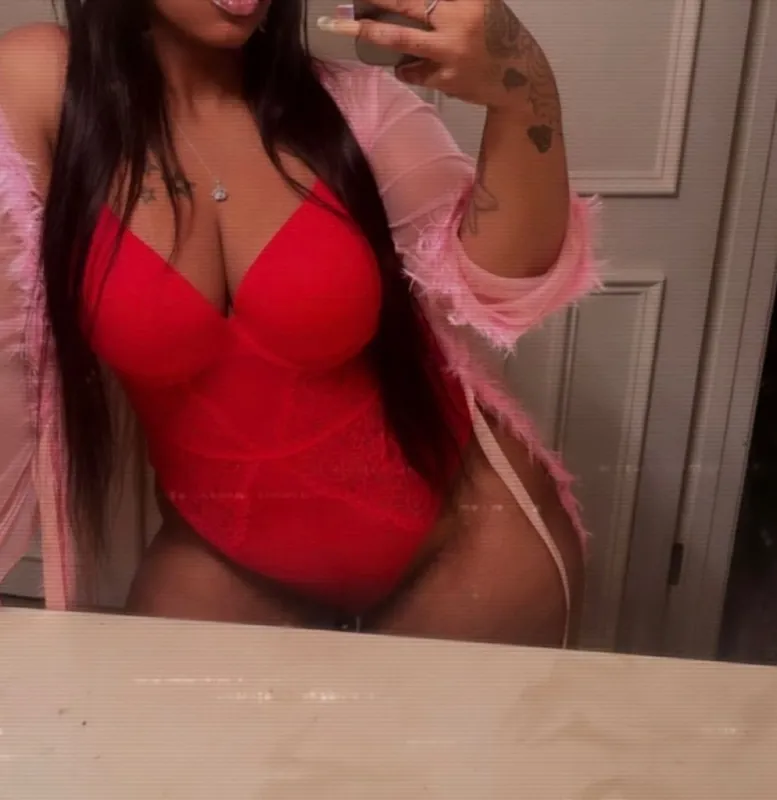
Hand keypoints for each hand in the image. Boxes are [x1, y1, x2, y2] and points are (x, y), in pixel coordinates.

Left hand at [317, 0, 558, 114]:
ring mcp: (452, 53)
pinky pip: (413, 70)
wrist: (521, 80)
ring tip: (342, 25)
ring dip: (370, 32)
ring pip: (402, 40)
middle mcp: (460, 21)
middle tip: (344, 3)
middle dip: (374, 2)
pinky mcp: (447, 80)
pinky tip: (406, 67)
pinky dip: (406, 67)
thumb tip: (409, 4)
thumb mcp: (482, 5)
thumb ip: (449, 2)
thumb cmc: (497, 35)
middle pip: (407, 4)